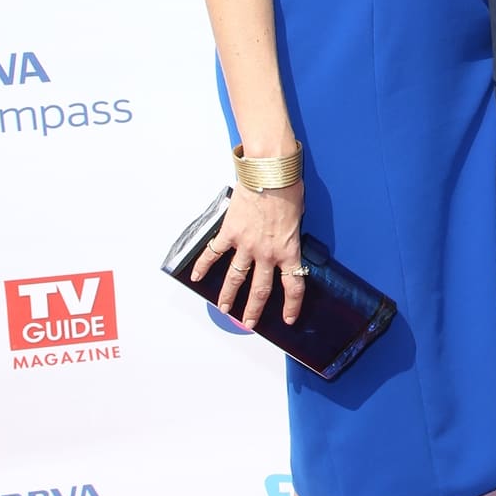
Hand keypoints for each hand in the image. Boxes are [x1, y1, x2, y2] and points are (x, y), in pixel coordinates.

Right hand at [190, 181, 305, 327]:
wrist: (270, 172)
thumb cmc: (288, 188)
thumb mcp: (299, 216)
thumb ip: (291, 233)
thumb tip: (285, 237)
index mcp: (288, 250)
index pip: (293, 286)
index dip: (291, 306)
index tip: (287, 318)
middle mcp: (267, 253)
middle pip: (260, 290)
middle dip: (254, 310)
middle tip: (248, 323)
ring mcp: (246, 245)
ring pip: (235, 278)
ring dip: (228, 295)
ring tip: (223, 308)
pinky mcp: (230, 232)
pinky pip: (214, 253)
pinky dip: (204, 265)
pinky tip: (196, 276)